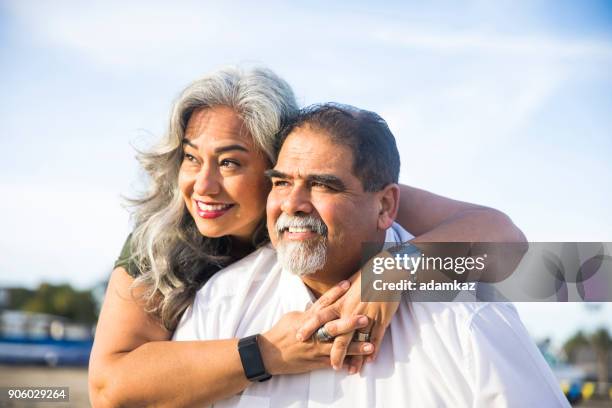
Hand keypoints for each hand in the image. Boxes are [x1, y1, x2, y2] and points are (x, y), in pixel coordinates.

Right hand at [259, 281, 373, 375]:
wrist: (269, 354)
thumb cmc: (280, 334)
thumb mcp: (293, 318)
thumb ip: (309, 313)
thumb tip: (321, 307)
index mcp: (308, 320)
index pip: (324, 304)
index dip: (336, 293)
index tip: (348, 284)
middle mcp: (314, 333)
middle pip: (334, 326)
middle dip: (351, 322)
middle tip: (366, 317)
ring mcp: (316, 349)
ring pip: (339, 347)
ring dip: (356, 347)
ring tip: (371, 345)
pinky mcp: (316, 362)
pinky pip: (334, 363)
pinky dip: (346, 363)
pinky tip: (359, 363)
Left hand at [296, 272, 399, 373]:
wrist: (387, 271)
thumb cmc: (367, 275)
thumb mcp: (349, 283)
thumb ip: (337, 295)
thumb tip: (325, 302)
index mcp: (341, 301)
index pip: (321, 316)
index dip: (310, 327)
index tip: (300, 337)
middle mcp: (351, 310)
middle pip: (340, 335)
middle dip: (335, 352)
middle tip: (332, 365)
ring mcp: (367, 316)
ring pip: (359, 340)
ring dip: (356, 356)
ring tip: (352, 370)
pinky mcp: (382, 318)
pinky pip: (377, 337)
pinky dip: (373, 349)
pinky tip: (369, 359)